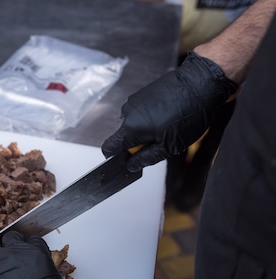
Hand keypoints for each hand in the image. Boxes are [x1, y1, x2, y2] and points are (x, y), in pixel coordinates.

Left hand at [0, 231, 70, 278]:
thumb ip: (44, 269)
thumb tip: (40, 272)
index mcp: (34, 251)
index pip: (31, 239)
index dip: (30, 245)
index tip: (30, 251)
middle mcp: (14, 254)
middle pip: (9, 238)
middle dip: (11, 245)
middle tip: (15, 255)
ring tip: (4, 269)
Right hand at [101, 51, 237, 171]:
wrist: (201, 82)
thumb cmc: (188, 113)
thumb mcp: (169, 146)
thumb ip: (145, 158)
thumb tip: (131, 165)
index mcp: (130, 128)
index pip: (108, 148)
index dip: (116, 157)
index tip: (128, 159)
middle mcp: (127, 113)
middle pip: (123, 137)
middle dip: (137, 143)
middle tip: (160, 142)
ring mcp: (134, 101)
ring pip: (133, 124)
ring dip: (145, 130)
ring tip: (167, 126)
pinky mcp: (142, 94)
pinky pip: (140, 113)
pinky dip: (150, 118)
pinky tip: (167, 115)